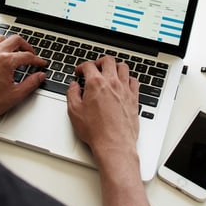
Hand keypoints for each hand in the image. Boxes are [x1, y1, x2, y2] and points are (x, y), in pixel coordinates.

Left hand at [0, 35, 45, 130]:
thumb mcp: (15, 95)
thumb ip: (31, 83)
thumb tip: (40, 76)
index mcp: (6, 62)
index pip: (27, 56)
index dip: (37, 60)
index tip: (40, 63)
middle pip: (16, 40)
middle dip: (27, 46)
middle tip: (31, 54)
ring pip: (1, 38)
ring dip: (11, 43)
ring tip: (15, 51)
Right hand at [67, 56, 150, 205]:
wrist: (114, 144)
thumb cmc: (95, 131)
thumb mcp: (74, 112)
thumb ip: (72, 94)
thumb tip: (73, 86)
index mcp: (96, 84)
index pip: (89, 66)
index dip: (82, 67)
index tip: (79, 71)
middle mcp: (112, 83)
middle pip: (108, 60)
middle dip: (99, 61)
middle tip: (95, 67)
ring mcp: (125, 89)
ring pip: (123, 67)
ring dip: (115, 66)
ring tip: (110, 72)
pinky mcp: (134, 98)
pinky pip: (134, 81)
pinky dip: (128, 78)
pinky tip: (124, 83)